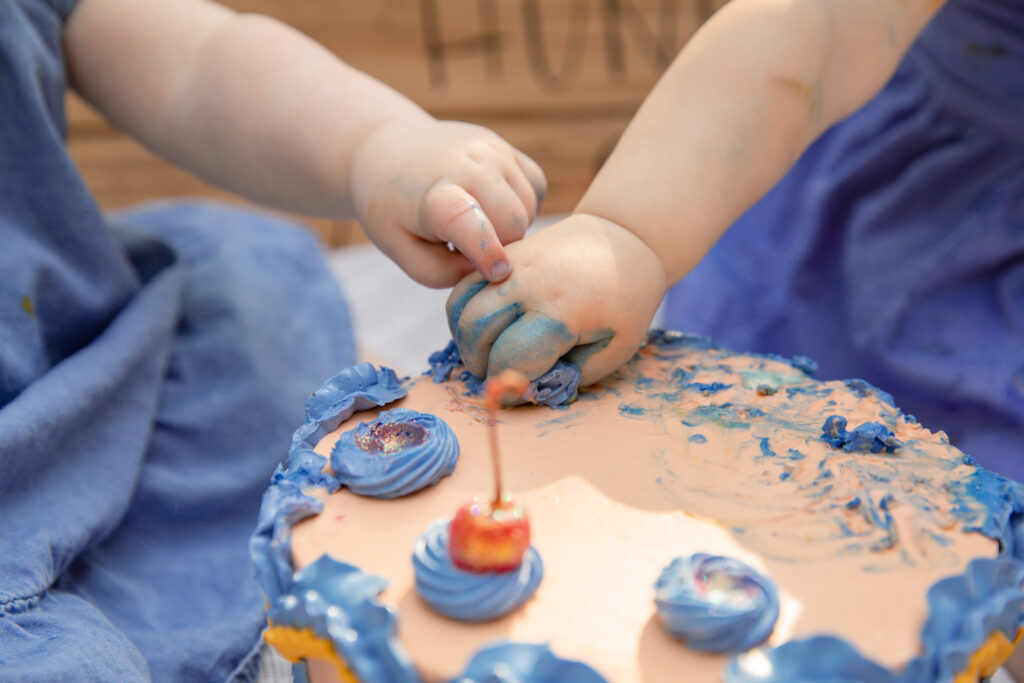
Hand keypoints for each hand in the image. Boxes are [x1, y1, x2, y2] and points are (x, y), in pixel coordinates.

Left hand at [349, 116, 545, 287]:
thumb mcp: (402, 252)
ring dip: (511, 227)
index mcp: (434, 195)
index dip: (486, 248)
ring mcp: (493, 151)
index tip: (498, 272)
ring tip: (476, 225)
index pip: (464, 219)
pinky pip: (535, 188)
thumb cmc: (394, 211)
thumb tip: (493, 269)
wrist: (390, 151)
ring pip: (528, 207)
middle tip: (470, 249)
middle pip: (513, 220)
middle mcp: (468, 163)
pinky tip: (492, 206)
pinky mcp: (509, 149)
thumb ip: (445, 272)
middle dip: (502, 246)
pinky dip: (522, 205)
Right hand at [445, 213, 666, 387]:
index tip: (518, 394)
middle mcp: (526, 283)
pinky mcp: (502, 257)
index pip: (510, 358)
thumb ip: (570, 376)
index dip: (509, 386)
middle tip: (499, 375)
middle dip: (480, 365)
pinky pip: (463, 290)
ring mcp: (510, 265)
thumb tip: (528, 389)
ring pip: (459, 309)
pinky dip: (464, 315)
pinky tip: (486, 330)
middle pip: (474, 332)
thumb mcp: (612, 349)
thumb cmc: (624, 302)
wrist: (623, 241)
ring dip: (466, 341)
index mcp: (560, 310)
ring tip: (490, 354)